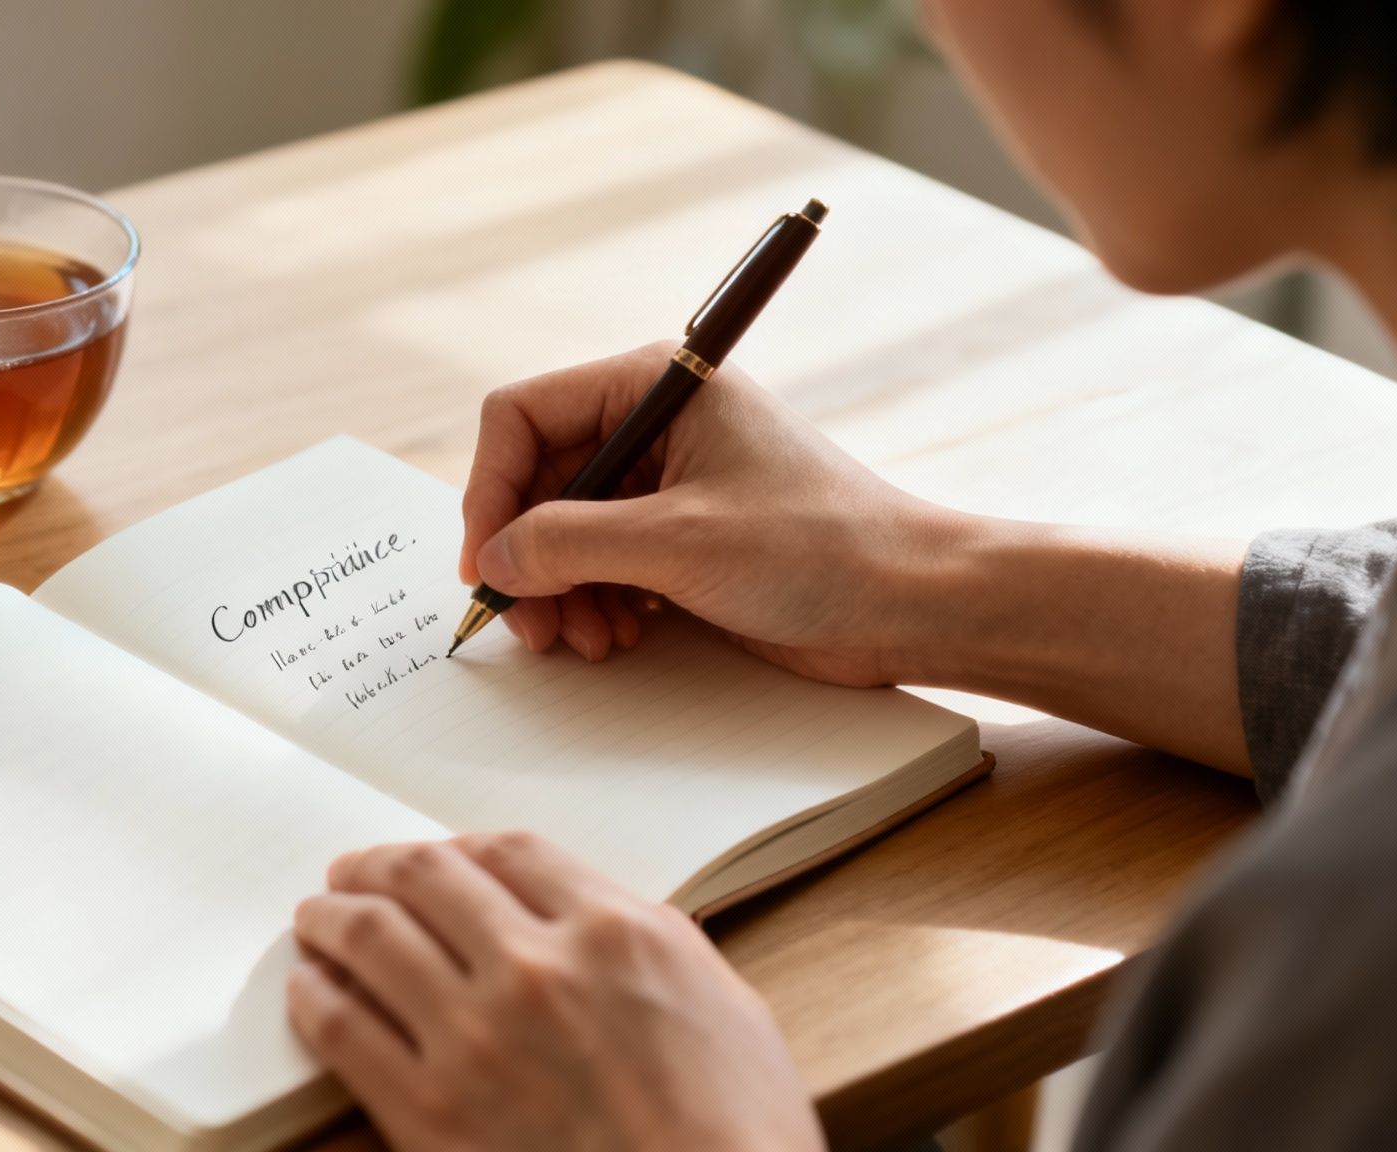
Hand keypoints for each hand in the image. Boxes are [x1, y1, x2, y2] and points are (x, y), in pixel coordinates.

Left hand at [286, 833, 825, 1151]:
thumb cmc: (736, 1136)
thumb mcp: (723, 1005)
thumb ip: (645, 947)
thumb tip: (592, 924)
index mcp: (614, 932)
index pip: (510, 852)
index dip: (460, 847)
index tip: (438, 858)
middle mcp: (536, 967)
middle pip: (427, 878)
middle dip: (378, 866)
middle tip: (353, 871)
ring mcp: (474, 1038)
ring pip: (372, 939)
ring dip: (332, 917)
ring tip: (316, 916)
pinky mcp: (429, 1112)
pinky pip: (344, 1030)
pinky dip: (315, 996)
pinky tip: (308, 988)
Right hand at [461, 341, 965, 684]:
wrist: (911, 602)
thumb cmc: (819, 548)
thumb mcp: (677, 542)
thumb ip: (569, 543)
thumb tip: (493, 561)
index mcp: (655, 386)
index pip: (523, 416)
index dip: (491, 490)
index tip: (485, 564)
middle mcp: (655, 425)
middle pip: (538, 481)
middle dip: (528, 557)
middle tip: (530, 624)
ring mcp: (668, 483)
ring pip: (564, 531)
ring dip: (560, 590)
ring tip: (585, 640)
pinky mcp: (683, 538)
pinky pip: (602, 564)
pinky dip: (593, 603)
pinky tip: (616, 638)